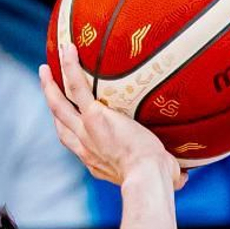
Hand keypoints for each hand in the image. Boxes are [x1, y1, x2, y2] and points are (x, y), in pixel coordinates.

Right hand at [39, 36, 184, 189]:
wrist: (146, 177)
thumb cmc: (156, 180)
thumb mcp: (161, 178)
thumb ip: (170, 175)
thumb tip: (184, 178)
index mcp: (97, 162)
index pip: (78, 144)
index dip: (71, 131)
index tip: (71, 120)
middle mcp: (86, 148)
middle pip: (61, 123)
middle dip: (53, 104)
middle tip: (48, 86)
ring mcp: (86, 132)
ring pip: (60, 106)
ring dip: (50, 86)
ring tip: (45, 68)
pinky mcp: (94, 117)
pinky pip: (77, 87)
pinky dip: (70, 67)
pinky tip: (68, 48)